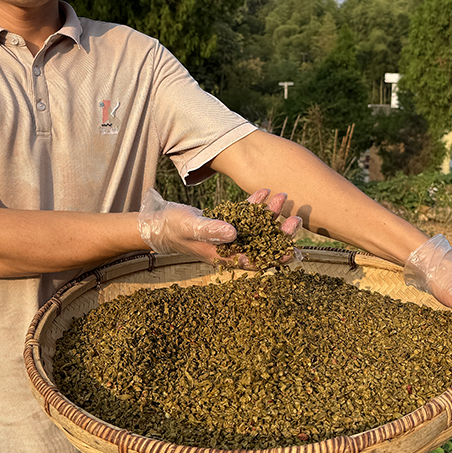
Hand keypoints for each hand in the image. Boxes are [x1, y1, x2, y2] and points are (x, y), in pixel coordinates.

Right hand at [137, 187, 302, 266]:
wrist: (156, 222)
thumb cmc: (171, 227)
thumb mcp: (191, 226)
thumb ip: (211, 230)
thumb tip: (234, 233)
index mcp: (223, 256)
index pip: (255, 261)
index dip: (276, 256)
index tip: (293, 248)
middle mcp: (229, 248)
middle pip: (261, 244)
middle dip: (280, 232)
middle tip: (295, 217)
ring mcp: (227, 236)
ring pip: (256, 228)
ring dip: (270, 214)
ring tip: (282, 196)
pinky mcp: (224, 223)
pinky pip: (244, 216)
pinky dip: (254, 205)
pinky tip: (263, 192)